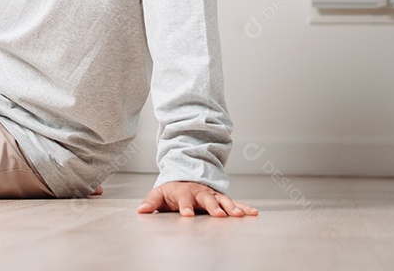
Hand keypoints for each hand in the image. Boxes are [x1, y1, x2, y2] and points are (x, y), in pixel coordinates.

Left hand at [138, 181, 257, 217]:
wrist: (185, 178)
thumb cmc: (171, 190)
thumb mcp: (159, 194)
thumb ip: (151, 202)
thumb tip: (141, 210)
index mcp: (184, 192)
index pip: (184, 200)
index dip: (186, 207)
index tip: (187, 215)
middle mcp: (200, 192)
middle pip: (207, 200)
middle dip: (214, 207)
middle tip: (220, 215)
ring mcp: (212, 195)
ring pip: (223, 200)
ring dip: (231, 208)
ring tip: (239, 215)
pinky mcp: (221, 199)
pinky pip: (234, 203)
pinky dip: (244, 208)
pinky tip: (253, 213)